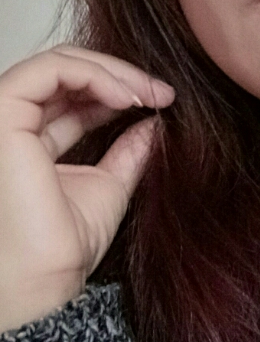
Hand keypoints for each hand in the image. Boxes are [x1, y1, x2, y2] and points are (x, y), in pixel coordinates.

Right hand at [0, 45, 174, 332]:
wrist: (48, 278)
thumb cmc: (64, 246)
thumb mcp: (110, 186)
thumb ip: (128, 151)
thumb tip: (153, 124)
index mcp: (32, 144)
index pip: (74, 97)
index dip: (120, 90)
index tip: (162, 101)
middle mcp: (14, 128)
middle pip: (68, 74)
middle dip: (122, 76)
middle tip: (163, 93)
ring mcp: (4, 119)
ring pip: (59, 63)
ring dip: (113, 72)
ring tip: (150, 94)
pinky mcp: (2, 114)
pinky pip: (49, 69)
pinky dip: (94, 73)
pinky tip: (126, 95)